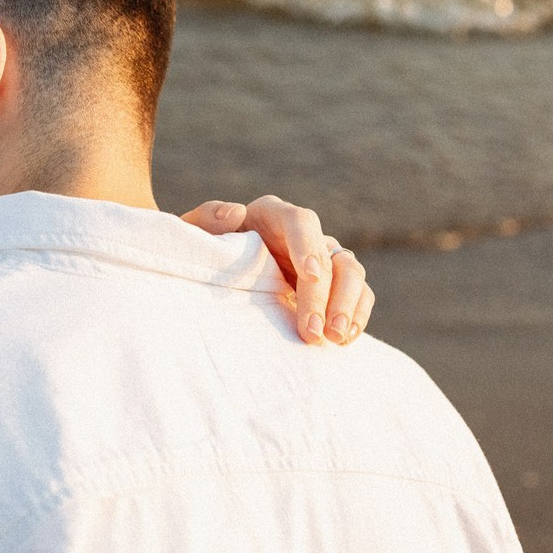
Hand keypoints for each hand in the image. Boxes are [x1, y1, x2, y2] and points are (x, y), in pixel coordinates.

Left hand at [180, 195, 372, 345]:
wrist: (212, 274)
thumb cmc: (202, 253)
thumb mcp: (194, 235)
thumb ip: (207, 219)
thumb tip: (235, 213)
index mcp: (272, 215)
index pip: (301, 222)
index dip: (308, 247)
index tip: (310, 276)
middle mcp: (303, 235)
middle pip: (331, 256)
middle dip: (328, 295)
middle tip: (314, 331)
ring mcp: (321, 260)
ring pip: (352, 274)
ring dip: (348, 307)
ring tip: (333, 339)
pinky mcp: (330, 287)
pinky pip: (358, 296)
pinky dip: (356, 316)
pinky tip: (343, 340)